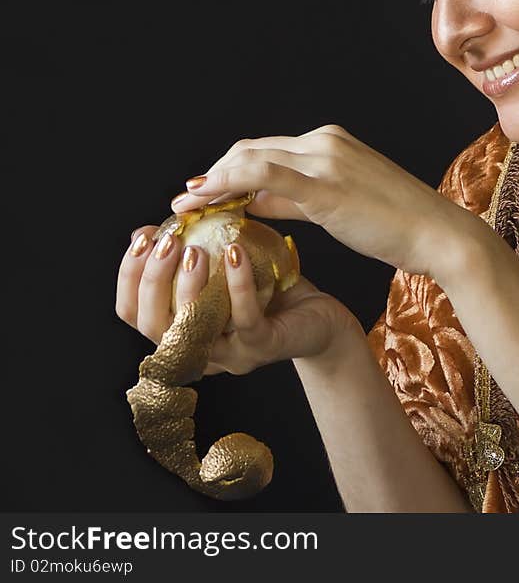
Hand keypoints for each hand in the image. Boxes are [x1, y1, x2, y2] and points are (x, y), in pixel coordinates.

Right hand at [116, 226, 362, 374]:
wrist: (321, 319)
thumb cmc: (269, 293)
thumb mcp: (224, 271)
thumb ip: (190, 256)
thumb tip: (149, 230)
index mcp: (182, 334)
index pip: (134, 314)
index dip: (129, 277)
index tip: (141, 238)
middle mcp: (200, 352)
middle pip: (155, 325)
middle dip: (152, 280)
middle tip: (167, 241)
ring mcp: (231, 354)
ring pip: (193, 328)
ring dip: (188, 285)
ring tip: (194, 248)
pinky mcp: (263, 346)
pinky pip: (244, 317)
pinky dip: (236, 283)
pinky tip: (234, 252)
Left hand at [169, 124, 473, 279]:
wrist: (438, 235)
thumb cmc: (398, 226)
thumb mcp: (341, 206)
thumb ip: (295, 199)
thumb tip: (254, 201)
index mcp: (332, 142)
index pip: (267, 149)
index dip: (230, 168)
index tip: (207, 189)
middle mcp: (324, 142)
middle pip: (252, 149)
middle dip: (215, 171)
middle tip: (190, 198)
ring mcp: (325, 160)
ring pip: (251, 159)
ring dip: (213, 179)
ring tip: (187, 203)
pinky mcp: (325, 185)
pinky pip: (263, 176)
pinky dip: (227, 184)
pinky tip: (204, 199)